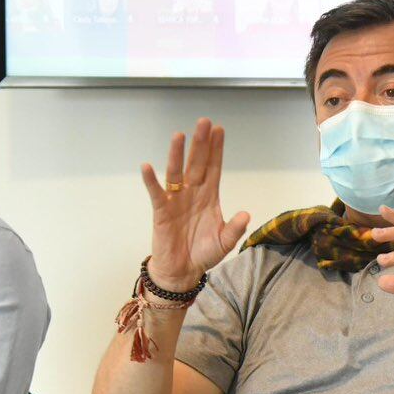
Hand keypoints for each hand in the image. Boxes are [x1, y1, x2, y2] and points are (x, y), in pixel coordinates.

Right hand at [139, 118, 250, 290]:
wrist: (182, 271)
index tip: (219, 129)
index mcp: (209, 196)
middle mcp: (192, 193)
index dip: (216, 149)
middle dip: (200, 144)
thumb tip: (246, 214)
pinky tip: (147, 166)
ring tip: (179, 135)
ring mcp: (176, 200)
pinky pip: (155, 192)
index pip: (214, 168)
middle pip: (197, 163)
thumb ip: (234, 229)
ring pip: (176, 172)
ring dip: (177, 154)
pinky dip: (151, 180)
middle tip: (203, 122)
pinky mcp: (161, 211)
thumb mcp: (224, 243)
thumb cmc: (203, 254)